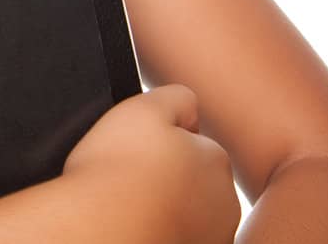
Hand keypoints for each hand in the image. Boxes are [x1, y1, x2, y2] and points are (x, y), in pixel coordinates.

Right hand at [63, 85, 239, 243]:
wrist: (103, 233)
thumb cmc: (117, 175)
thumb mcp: (144, 109)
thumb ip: (176, 97)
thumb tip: (188, 105)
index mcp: (214, 159)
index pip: (192, 142)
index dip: (160, 141)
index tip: (136, 150)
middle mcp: (224, 200)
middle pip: (193, 177)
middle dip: (170, 175)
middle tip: (132, 177)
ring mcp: (212, 234)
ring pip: (187, 210)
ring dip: (167, 205)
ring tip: (131, 204)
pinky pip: (177, 234)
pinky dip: (162, 230)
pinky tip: (139, 225)